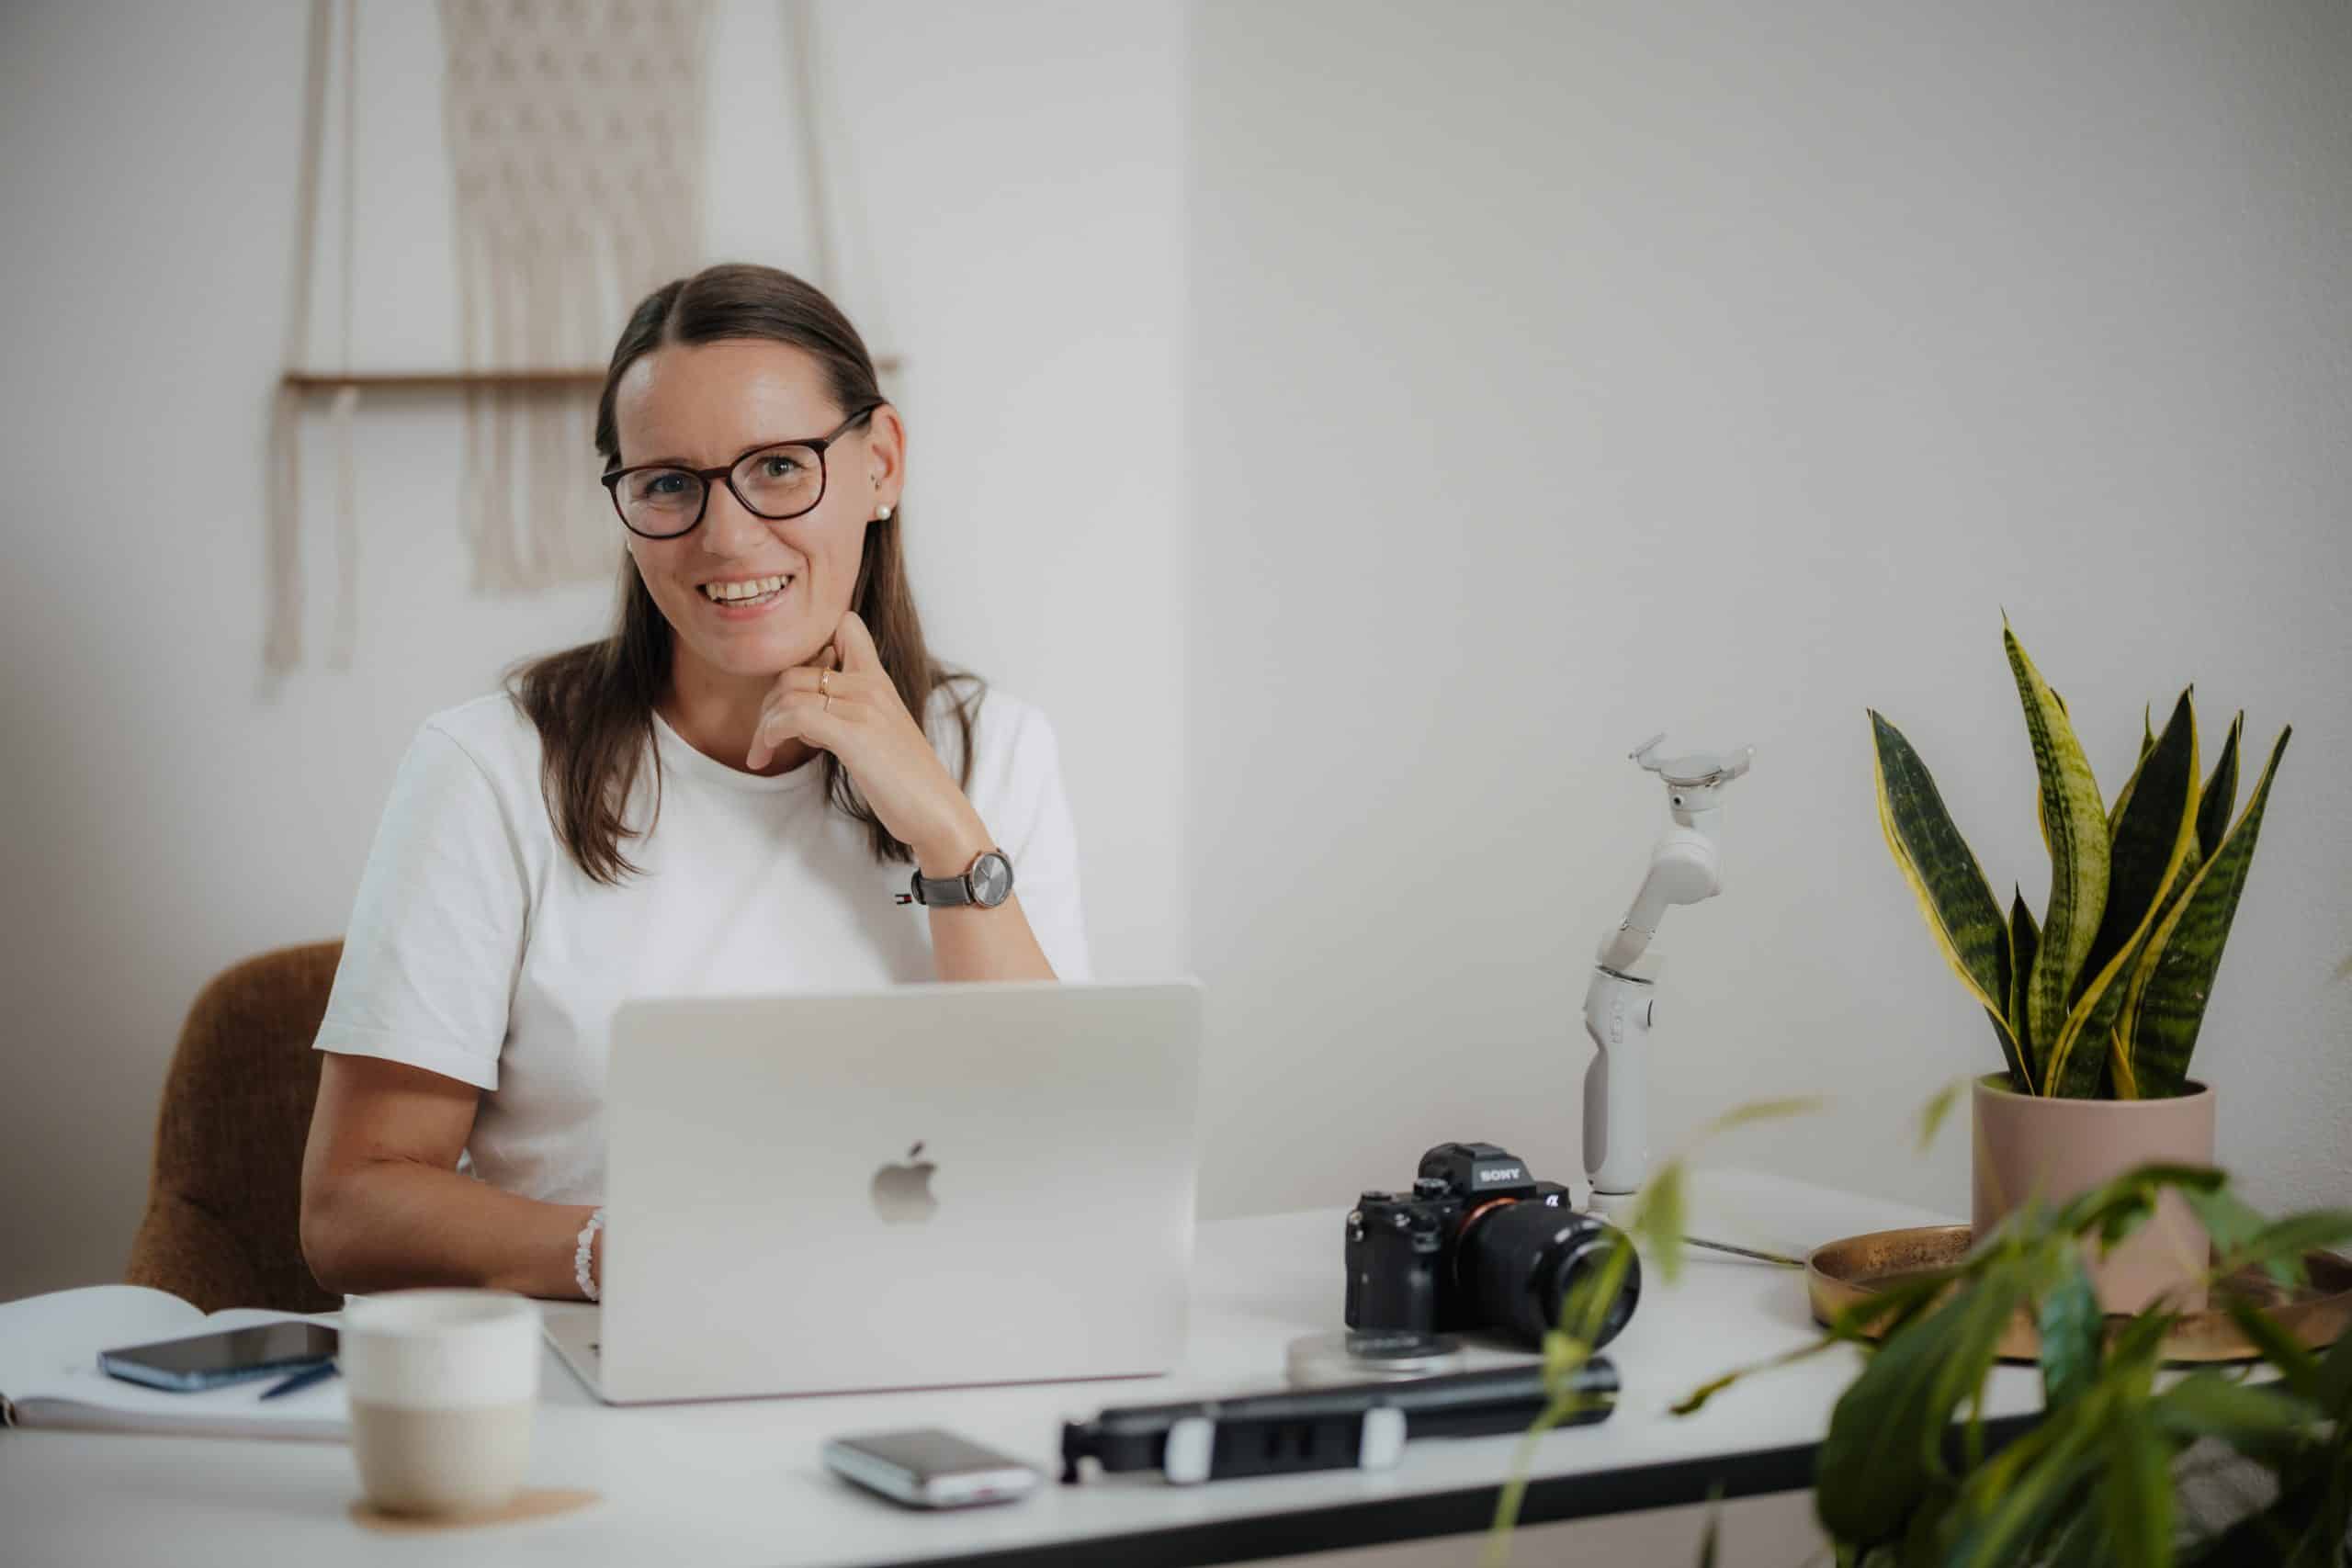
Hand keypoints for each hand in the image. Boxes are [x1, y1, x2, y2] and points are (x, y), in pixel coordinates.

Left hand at [746, 611, 991, 871]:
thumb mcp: (879, 733)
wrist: (937, 812)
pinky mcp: (853, 734)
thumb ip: (846, 713)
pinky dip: (769, 734)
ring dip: (763, 724)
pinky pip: (793, 716)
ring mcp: (863, 707)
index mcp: (878, 680)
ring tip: (762, 752)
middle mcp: (870, 685)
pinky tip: (766, 756)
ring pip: (788, 692)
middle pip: (795, 669)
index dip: (808, 649)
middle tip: (765, 735)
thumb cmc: (907, 782)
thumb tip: (803, 716)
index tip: (792, 692)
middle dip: (769, 703)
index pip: (845, 627)